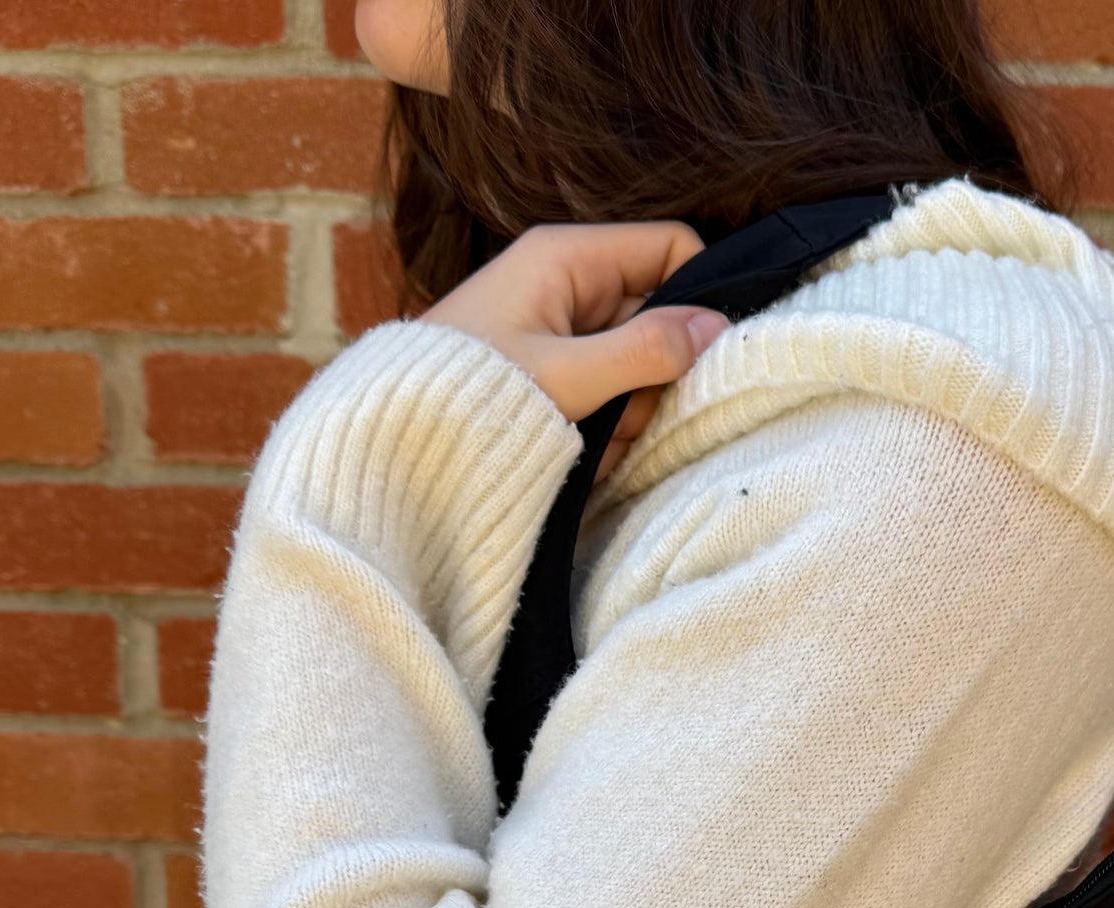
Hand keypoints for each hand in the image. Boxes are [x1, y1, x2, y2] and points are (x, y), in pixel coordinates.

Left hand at [423, 220, 726, 480]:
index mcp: (567, 257)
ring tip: (585, 443)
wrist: (396, 447)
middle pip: (659, 317)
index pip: (671, 247)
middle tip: (620, 420)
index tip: (697, 361)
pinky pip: (607, 397)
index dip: (697, 298)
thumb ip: (644, 352)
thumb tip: (717, 328)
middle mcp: (567, 283)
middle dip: (651, 379)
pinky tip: (572, 453)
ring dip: (626, 416)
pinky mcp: (553, 373)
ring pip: (637, 368)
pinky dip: (601, 433)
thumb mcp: (565, 378)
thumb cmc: (467, 401)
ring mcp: (561, 331)